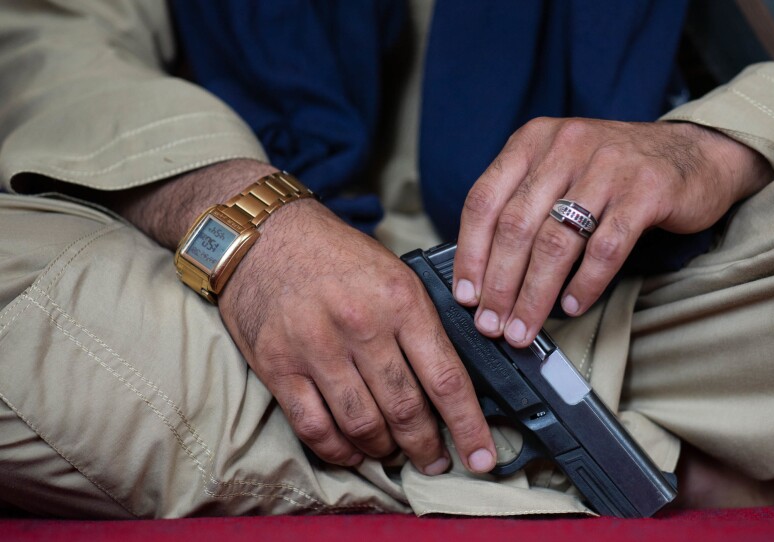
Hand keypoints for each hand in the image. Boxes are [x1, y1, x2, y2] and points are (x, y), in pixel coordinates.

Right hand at [220, 197, 495, 474]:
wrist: (265, 235)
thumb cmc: (336, 255)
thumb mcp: (395, 273)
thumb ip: (422, 323)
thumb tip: (452, 382)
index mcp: (401, 301)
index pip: (445, 378)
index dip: (468, 425)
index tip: (482, 456)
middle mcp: (362, 326)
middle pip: (406, 409)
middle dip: (427, 446)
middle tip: (435, 461)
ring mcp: (317, 348)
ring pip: (363, 425)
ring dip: (385, 450)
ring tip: (394, 454)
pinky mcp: (279, 366)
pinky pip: (315, 427)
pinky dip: (339, 450)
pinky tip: (352, 452)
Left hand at [453, 119, 773, 346]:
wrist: (695, 154)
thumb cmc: (615, 173)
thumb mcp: (560, 169)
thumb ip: (523, 204)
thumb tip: (483, 271)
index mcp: (532, 140)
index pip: (483, 200)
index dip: (470, 253)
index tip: (466, 295)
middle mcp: (565, 146)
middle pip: (516, 226)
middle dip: (499, 284)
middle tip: (491, 324)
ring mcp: (607, 166)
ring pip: (556, 241)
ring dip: (534, 294)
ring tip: (524, 327)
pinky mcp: (646, 190)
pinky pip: (605, 248)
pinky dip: (584, 284)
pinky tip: (571, 307)